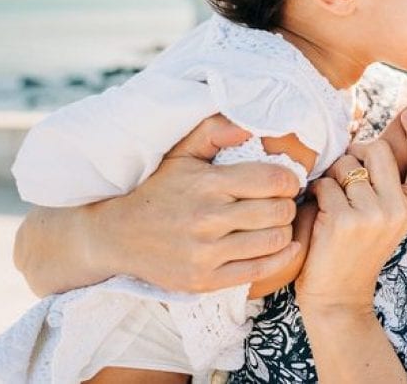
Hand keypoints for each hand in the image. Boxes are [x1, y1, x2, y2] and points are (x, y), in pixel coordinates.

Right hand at [93, 115, 303, 292]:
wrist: (117, 236)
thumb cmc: (158, 191)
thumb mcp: (180, 154)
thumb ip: (214, 132)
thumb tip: (248, 125)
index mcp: (207, 184)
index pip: (273, 180)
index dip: (290, 180)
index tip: (287, 182)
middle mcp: (207, 218)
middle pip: (279, 211)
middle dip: (288, 205)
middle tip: (282, 203)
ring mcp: (206, 253)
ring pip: (274, 241)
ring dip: (285, 230)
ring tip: (277, 223)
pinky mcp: (205, 280)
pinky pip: (260, 270)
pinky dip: (282, 257)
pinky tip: (286, 246)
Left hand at [293, 109, 406, 312]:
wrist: (338, 298)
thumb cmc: (357, 248)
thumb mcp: (388, 216)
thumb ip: (393, 179)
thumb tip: (406, 122)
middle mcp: (398, 209)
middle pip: (378, 149)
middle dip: (356, 154)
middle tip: (346, 176)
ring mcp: (373, 214)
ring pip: (346, 164)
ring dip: (332, 177)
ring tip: (332, 202)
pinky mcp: (345, 220)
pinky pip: (325, 183)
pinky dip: (316, 193)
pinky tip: (319, 214)